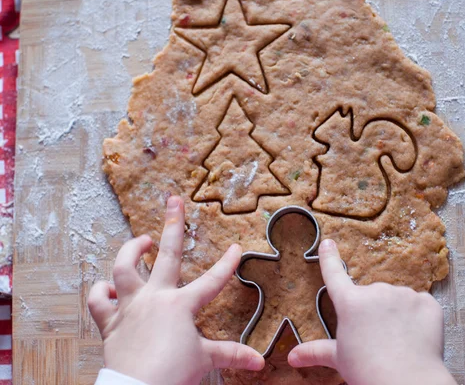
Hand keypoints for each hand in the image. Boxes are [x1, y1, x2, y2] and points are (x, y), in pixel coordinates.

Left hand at [88, 196, 264, 384]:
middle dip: (173, 224)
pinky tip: (109, 286)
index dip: (227, 263)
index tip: (235, 247)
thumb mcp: (205, 360)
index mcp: (181, 305)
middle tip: (174, 201)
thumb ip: (232, 355)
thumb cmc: (172, 373)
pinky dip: (102, 292)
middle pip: (166, 255)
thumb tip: (260, 361)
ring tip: (142, 240)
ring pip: (124, 268)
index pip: (211, 281)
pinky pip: (100, 300)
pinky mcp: (111, 320)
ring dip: (131, 250)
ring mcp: (131, 306)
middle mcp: (155, 298)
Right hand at [288, 240, 455, 384]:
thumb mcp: (339, 358)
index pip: (334, 274)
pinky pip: (420, 305)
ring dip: (397, 314)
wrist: (406, 382)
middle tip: (375, 337)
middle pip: (372, 296)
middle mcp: (376, 291)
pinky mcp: (427, 303)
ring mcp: (404, 295)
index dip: (329, 258)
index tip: (328, 243)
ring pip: (397, 300)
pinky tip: (415, 337)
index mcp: (350, 303)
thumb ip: (316, 351)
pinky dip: (418, 318)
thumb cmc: (368, 371)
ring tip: (397, 341)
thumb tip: (292, 357)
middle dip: (374, 312)